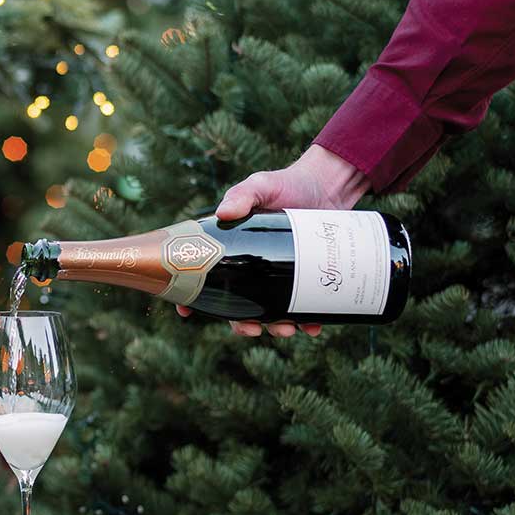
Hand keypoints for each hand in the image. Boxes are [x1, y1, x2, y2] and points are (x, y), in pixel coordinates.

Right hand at [177, 144, 370, 338]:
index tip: (186, 311)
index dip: (192, 297)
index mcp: (232, 249)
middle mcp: (252, 269)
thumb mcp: (260, 185)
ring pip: (270, 312)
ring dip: (274, 327)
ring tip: (285, 330)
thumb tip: (224, 213)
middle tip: (251, 328)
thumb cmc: (287, 184)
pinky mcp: (307, 279)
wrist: (329, 187)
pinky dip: (308, 321)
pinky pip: (305, 308)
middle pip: (238, 304)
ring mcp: (279, 276)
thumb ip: (242, 195)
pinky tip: (313, 326)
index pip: (205, 277)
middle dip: (241, 324)